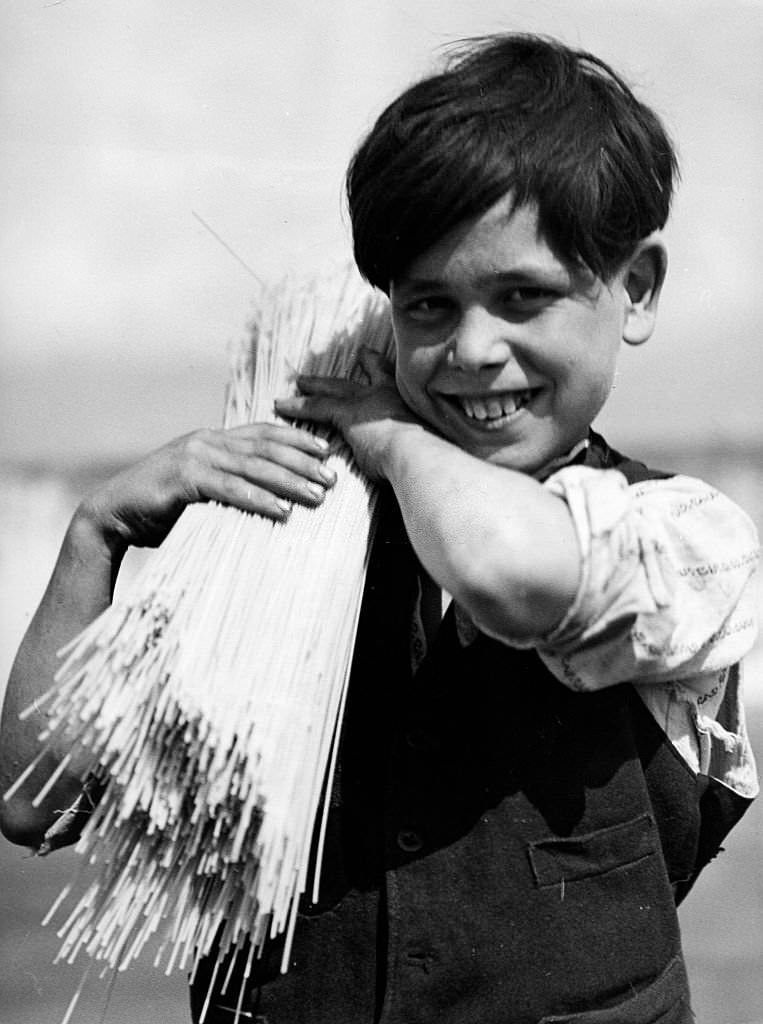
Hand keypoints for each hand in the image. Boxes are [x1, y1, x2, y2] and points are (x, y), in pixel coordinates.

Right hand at [77, 423, 336, 550]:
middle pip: (265, 448)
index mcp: (212, 439)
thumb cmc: (159, 507)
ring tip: (317, 495)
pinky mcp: (183, 479)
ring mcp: (194, 457)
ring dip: (289, 481)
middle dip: (302, 462)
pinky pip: (229, 489)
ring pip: (253, 467)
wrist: (112, 514)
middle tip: (332, 478)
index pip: (263, 433)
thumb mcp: (199, 488)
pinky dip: (258, 499)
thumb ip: (226, 483)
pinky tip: (281, 511)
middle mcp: (206, 441)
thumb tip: (265, 496)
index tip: (326, 450)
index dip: (297, 439)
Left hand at [275, 351, 420, 479]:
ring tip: (299, 382)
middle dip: (345, 373)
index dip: (376, 366)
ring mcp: (365, 402)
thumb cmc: (425, 456)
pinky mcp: (347, 415)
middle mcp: (384, 394)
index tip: (366, 353)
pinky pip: (315, 407)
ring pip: (332, 391)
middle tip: (344, 360)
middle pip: (357, 380)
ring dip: (315, 387)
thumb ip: (412, 444)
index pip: (388, 377)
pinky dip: (297, 406)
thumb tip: (409, 457)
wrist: (419, 455)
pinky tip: (281, 406)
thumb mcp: (423, 443)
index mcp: (404, 400)